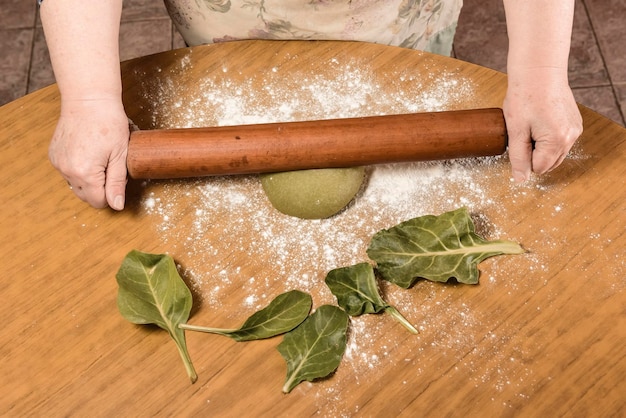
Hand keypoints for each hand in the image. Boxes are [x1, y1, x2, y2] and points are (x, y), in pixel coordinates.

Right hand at [48, 99, 129, 209]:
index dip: (112, 194)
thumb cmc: (109, 123)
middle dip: (101, 187)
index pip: (98, 201)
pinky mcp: (54, 154)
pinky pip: (68, 172)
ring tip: (100, 158)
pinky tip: (88, 153)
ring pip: (76, 185)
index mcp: (84, 173)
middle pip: (86, 196)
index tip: (118, 178)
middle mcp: (67, 170)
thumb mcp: (120, 155)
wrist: (89, 99)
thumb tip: (117, 206)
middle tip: (111, 166)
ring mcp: (58, 162)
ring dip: (89, 179)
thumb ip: (117, 183)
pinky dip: (78, 169)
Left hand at [503, 68, 582, 182]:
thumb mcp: (516, 131)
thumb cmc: (525, 97)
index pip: (537, 168)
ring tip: (531, 124)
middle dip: (533, 153)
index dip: (523, 157)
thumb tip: (521, 180)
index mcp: (557, 142)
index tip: (518, 138)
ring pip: (554, 153)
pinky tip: (540, 121)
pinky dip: (548, 137)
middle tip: (523, 131)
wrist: (539, 70)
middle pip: (548, 163)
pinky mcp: (575, 122)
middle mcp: (571, 138)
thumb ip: (518, 158)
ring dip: (540, 146)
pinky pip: (560, 141)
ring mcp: (575, 129)